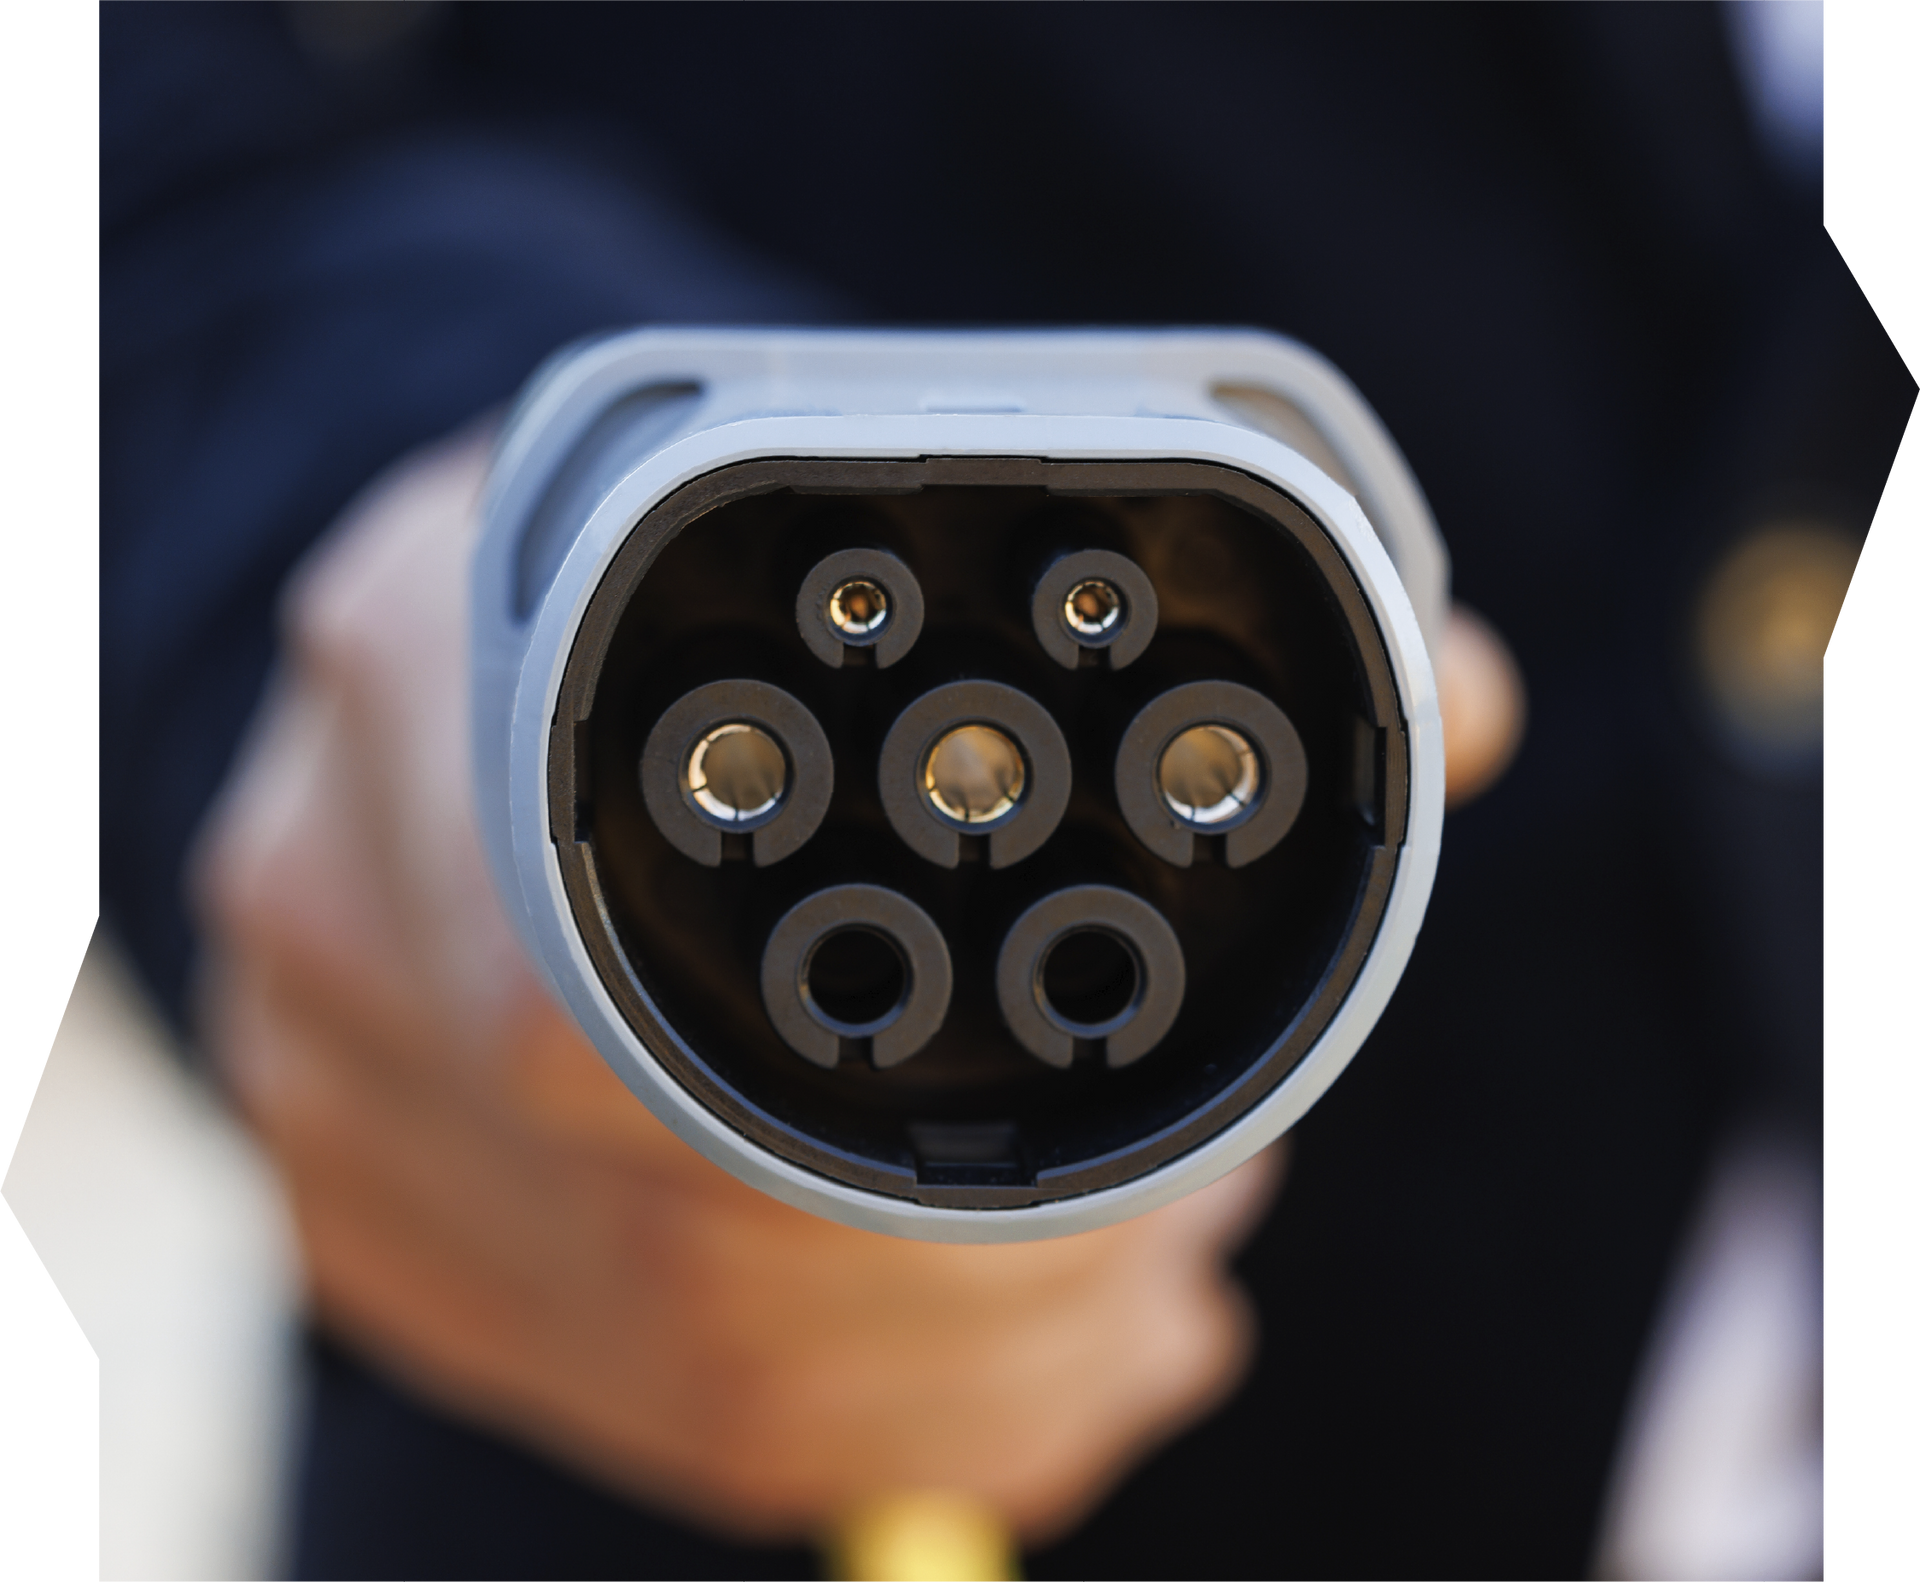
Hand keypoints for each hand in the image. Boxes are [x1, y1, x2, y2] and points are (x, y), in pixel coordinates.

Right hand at [193, 426, 1282, 1543]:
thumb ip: (1194, 629)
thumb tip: (1458, 697)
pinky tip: (1007, 1395)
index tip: (1169, 1182)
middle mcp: (343, 878)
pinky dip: (843, 1429)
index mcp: (440, 648)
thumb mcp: (904, 527)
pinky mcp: (359, 1195)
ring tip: (1141, 1319)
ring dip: (952, 1382)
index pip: (657, 984)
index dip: (935, 1154)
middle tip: (1198, 1244)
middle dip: (1002, 1287)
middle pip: (684, 1225)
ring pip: (665, 1352)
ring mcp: (325, 1062)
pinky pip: (603, 1393)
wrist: (473, 622)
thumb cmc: (732, 573)